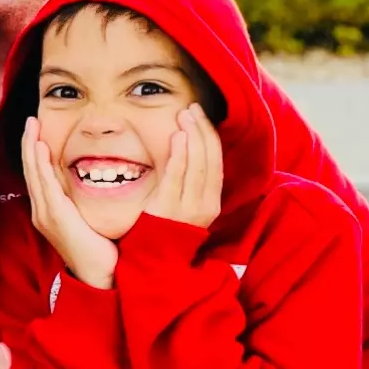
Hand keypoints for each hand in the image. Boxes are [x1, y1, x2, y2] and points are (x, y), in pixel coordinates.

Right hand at [22, 117, 118, 288]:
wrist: (98, 275)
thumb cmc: (97, 248)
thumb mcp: (86, 218)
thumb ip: (82, 200)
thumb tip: (96, 179)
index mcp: (48, 210)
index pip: (37, 174)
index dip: (35, 151)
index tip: (36, 130)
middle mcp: (41, 210)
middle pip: (31, 170)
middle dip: (29, 144)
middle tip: (30, 121)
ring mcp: (45, 214)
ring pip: (34, 174)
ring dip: (32, 148)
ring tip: (32, 128)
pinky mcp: (55, 216)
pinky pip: (46, 185)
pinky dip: (42, 165)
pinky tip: (42, 149)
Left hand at [144, 104, 222, 229]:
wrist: (152, 259)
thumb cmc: (166, 225)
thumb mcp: (185, 203)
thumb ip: (190, 180)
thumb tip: (189, 145)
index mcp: (211, 202)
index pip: (216, 162)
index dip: (210, 136)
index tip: (200, 116)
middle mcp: (205, 206)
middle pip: (209, 160)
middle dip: (202, 130)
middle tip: (192, 109)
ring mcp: (187, 209)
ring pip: (196, 166)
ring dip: (192, 137)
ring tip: (184, 116)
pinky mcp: (167, 210)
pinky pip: (176, 177)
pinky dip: (179, 155)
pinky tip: (177, 136)